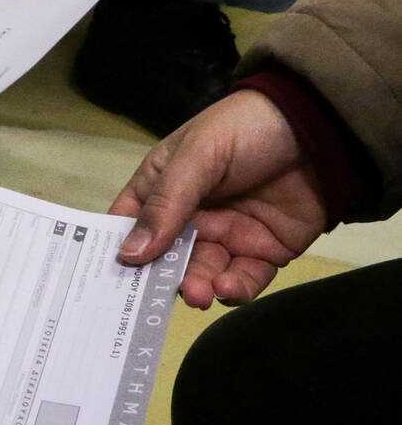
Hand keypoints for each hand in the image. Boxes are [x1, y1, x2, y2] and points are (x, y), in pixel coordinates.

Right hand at [111, 91, 326, 307]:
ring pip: (202, 272)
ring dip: (197, 286)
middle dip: (161, 277)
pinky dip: (233, 290)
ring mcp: (227, 235)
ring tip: (199, 293)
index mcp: (163, 187)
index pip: (129, 223)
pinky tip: (227, 288)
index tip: (105, 279)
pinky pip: (242, 280)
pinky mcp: (263, 251)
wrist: (320, 128)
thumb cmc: (245, 129)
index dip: (117, 249)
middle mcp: (191, 216)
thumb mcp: (197, 156)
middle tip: (157, 296)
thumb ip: (165, 205)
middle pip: (165, 257)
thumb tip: (128, 254)